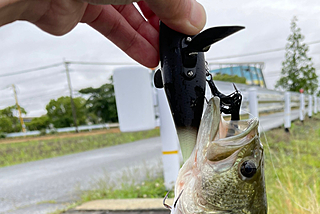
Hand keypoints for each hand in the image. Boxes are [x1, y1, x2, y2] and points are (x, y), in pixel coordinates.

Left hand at [1, 0, 205, 67]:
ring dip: (150, 37)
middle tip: (178, 42)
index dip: (177, 4)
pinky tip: (147, 56)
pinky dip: (131, 43)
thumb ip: (170, 2)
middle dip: (164, 22)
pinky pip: (112, 27)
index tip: (189, 23)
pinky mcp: (81, 7)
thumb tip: (193, 19)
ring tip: (165, 56)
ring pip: (130, 14)